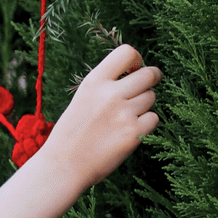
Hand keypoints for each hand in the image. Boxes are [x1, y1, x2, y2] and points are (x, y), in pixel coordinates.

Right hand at [44, 42, 160, 188]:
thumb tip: (136, 72)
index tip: (134, 69)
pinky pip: (154, 118)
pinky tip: (130, 131)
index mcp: (94, 81)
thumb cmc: (72, 133)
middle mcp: (110, 94)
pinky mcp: (133, 133)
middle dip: (152, 79)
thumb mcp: (82, 98)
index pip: (127, 52)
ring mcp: (123, 113)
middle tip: (146, 87)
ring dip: (144, 105)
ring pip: (151, 97)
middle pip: (149, 74)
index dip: (137, 59)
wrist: (63, 166)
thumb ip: (105, 85)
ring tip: (125, 118)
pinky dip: (146, 124)